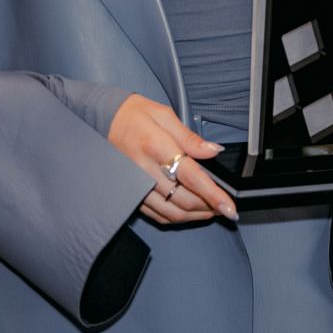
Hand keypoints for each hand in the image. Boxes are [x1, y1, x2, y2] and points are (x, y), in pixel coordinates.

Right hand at [107, 93, 236, 224]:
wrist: (102, 122)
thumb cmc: (134, 116)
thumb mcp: (164, 115)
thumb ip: (190, 138)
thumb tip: (214, 151)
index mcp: (156, 147)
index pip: (191, 177)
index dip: (213, 195)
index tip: (230, 207)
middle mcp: (144, 171)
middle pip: (184, 200)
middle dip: (210, 208)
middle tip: (225, 207)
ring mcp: (135, 187)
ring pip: (171, 213)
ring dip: (195, 216)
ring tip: (212, 210)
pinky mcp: (131, 195)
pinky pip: (157, 215)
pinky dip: (177, 217)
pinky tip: (189, 211)